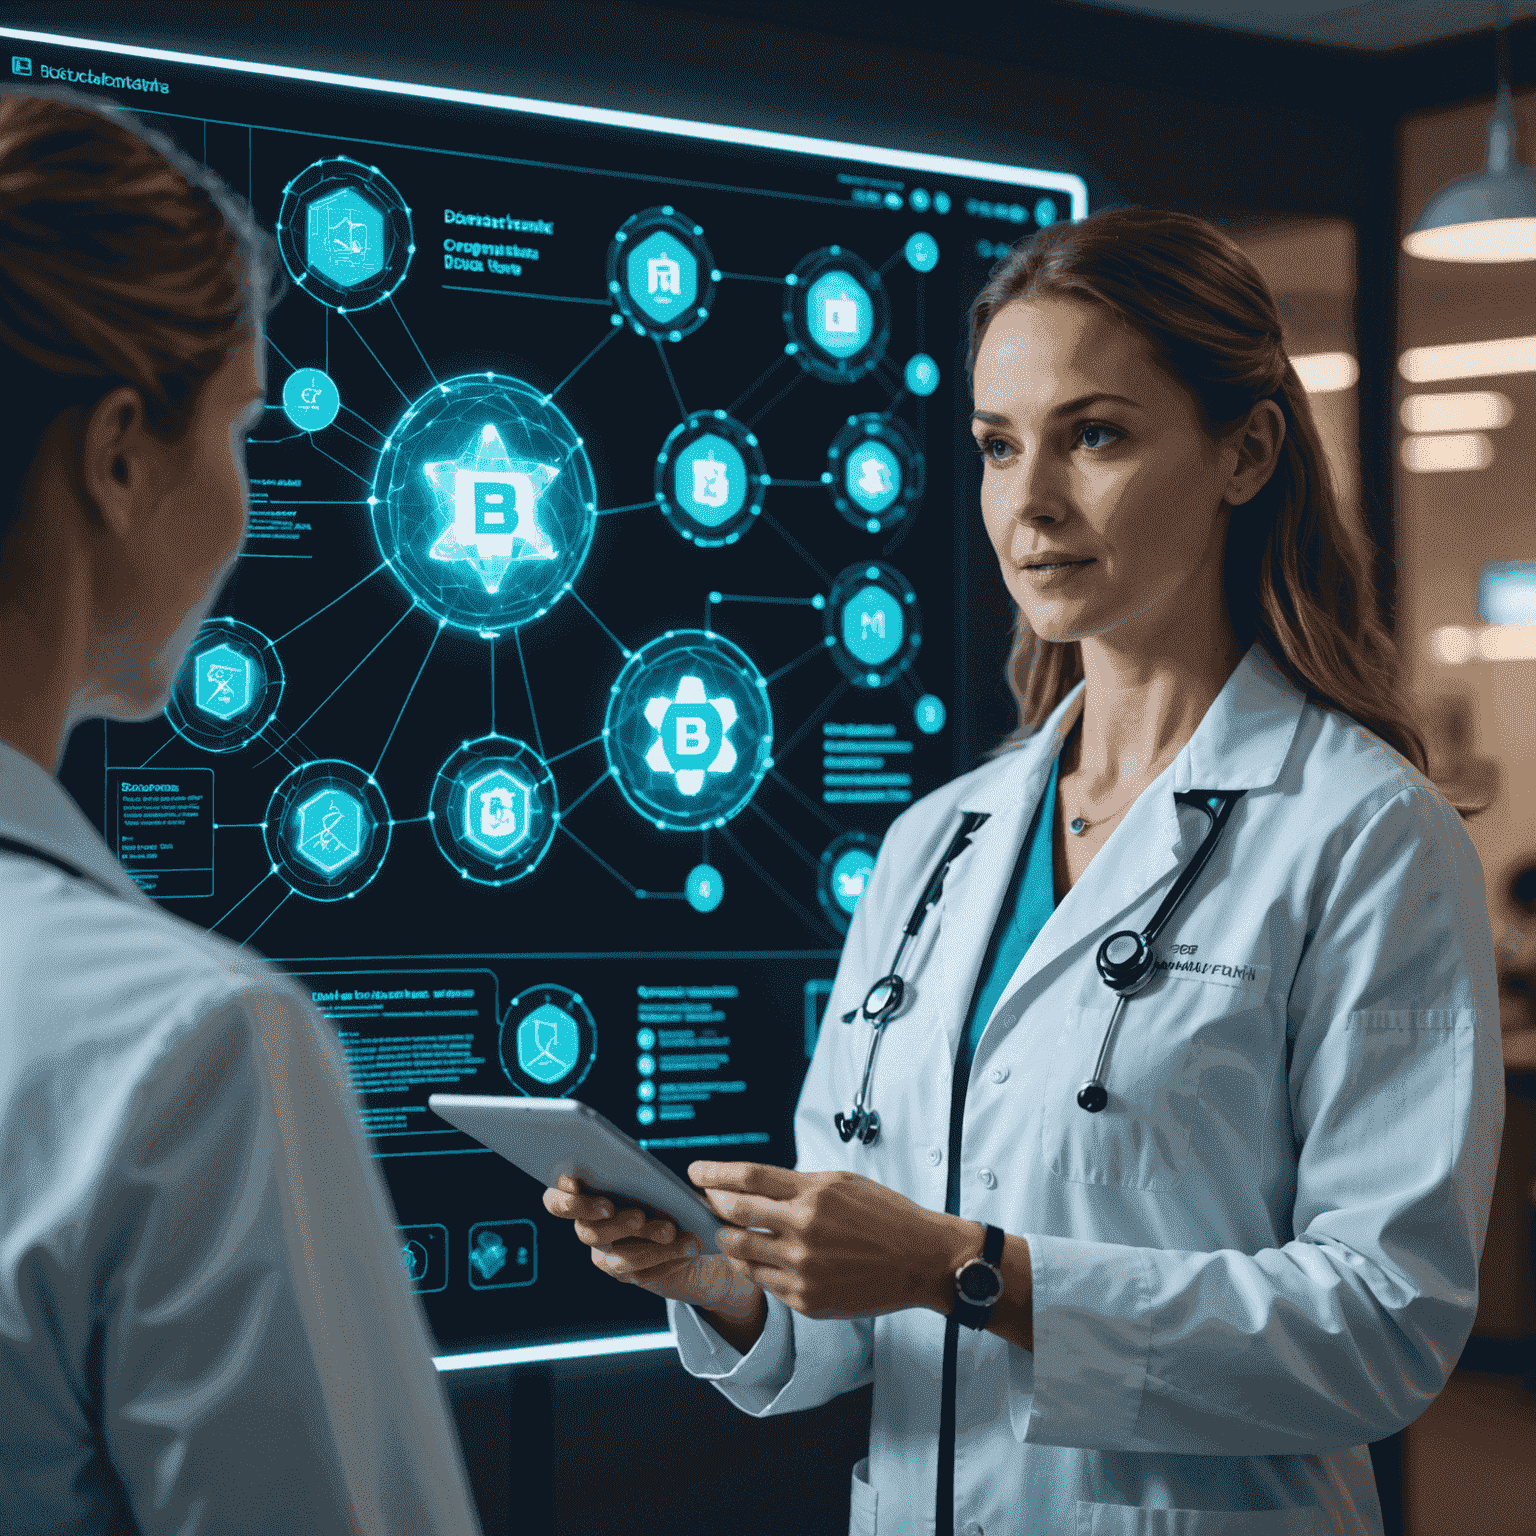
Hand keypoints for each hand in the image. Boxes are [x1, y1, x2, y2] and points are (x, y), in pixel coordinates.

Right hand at [541, 1174, 761, 1318]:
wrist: (691, 1222)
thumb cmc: (663, 1187)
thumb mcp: (650, 1173)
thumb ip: (633, 1169)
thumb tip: (634, 1167)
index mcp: (583, 1196)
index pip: (556, 1202)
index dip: (568, 1201)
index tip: (596, 1197)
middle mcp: (588, 1229)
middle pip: (589, 1233)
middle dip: (618, 1224)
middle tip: (640, 1216)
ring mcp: (606, 1256)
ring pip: (619, 1259)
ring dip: (650, 1245)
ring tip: (673, 1231)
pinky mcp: (631, 1275)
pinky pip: (644, 1275)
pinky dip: (668, 1260)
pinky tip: (688, 1248)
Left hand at [687, 1161, 961, 1320]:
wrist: (922, 1260)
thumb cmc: (885, 1216)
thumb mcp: (841, 1183)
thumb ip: (796, 1185)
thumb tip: (751, 1185)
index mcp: (813, 1194)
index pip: (747, 1177)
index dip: (714, 1173)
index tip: (696, 1171)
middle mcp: (803, 1230)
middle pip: (733, 1213)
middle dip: (713, 1205)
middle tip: (706, 1201)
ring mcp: (802, 1269)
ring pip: (739, 1252)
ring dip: (727, 1239)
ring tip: (729, 1232)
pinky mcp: (805, 1300)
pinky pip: (762, 1281)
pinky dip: (754, 1266)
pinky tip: (758, 1258)